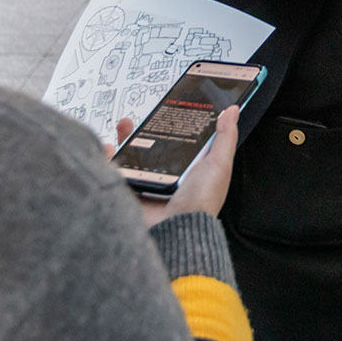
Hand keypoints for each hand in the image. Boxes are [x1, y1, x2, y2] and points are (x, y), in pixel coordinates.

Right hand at [109, 106, 239, 227]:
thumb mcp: (218, 165)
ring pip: (131, 157)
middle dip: (142, 130)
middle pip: (151, 146)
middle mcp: (167, 176)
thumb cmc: (200, 202)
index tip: (165, 108)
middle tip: (137, 118)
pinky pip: (114, 173)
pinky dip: (108, 159)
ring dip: (124, 140)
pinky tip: (109, 148)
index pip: (179, 141)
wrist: (176, 232)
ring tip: (123, 127)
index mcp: (189, 169)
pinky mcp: (129, 194)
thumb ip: (225, 137)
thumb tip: (233, 110)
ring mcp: (146, 185)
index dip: (172, 124)